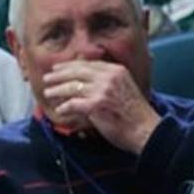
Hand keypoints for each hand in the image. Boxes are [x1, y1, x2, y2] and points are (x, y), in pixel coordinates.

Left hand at [43, 60, 159, 153]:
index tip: (57, 68)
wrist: (146, 129)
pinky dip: (64, 108)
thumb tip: (84, 80)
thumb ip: (107, 81)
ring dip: (57, 91)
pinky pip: (73, 104)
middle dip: (58, 75)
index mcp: (116, 71)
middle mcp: (109, 77)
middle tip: (46, 79)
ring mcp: (102, 90)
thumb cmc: (135, 114)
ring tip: (48, 94)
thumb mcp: (124, 88)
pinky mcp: (96, 105)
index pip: (87, 64)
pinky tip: (59, 111)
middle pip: (76, 72)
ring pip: (72, 87)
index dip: (69, 66)